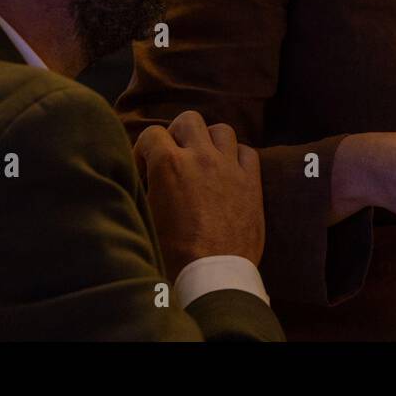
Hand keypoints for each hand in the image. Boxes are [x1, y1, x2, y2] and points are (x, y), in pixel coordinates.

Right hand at [132, 110, 264, 280]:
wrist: (212, 276)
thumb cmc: (172, 254)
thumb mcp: (145, 216)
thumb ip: (144, 187)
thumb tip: (143, 176)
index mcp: (168, 165)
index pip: (151, 134)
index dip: (144, 150)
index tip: (145, 169)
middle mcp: (200, 157)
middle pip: (189, 120)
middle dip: (178, 134)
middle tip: (175, 157)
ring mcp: (229, 167)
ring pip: (221, 130)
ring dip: (209, 141)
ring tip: (203, 161)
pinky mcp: (251, 182)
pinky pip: (246, 151)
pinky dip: (236, 156)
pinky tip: (229, 172)